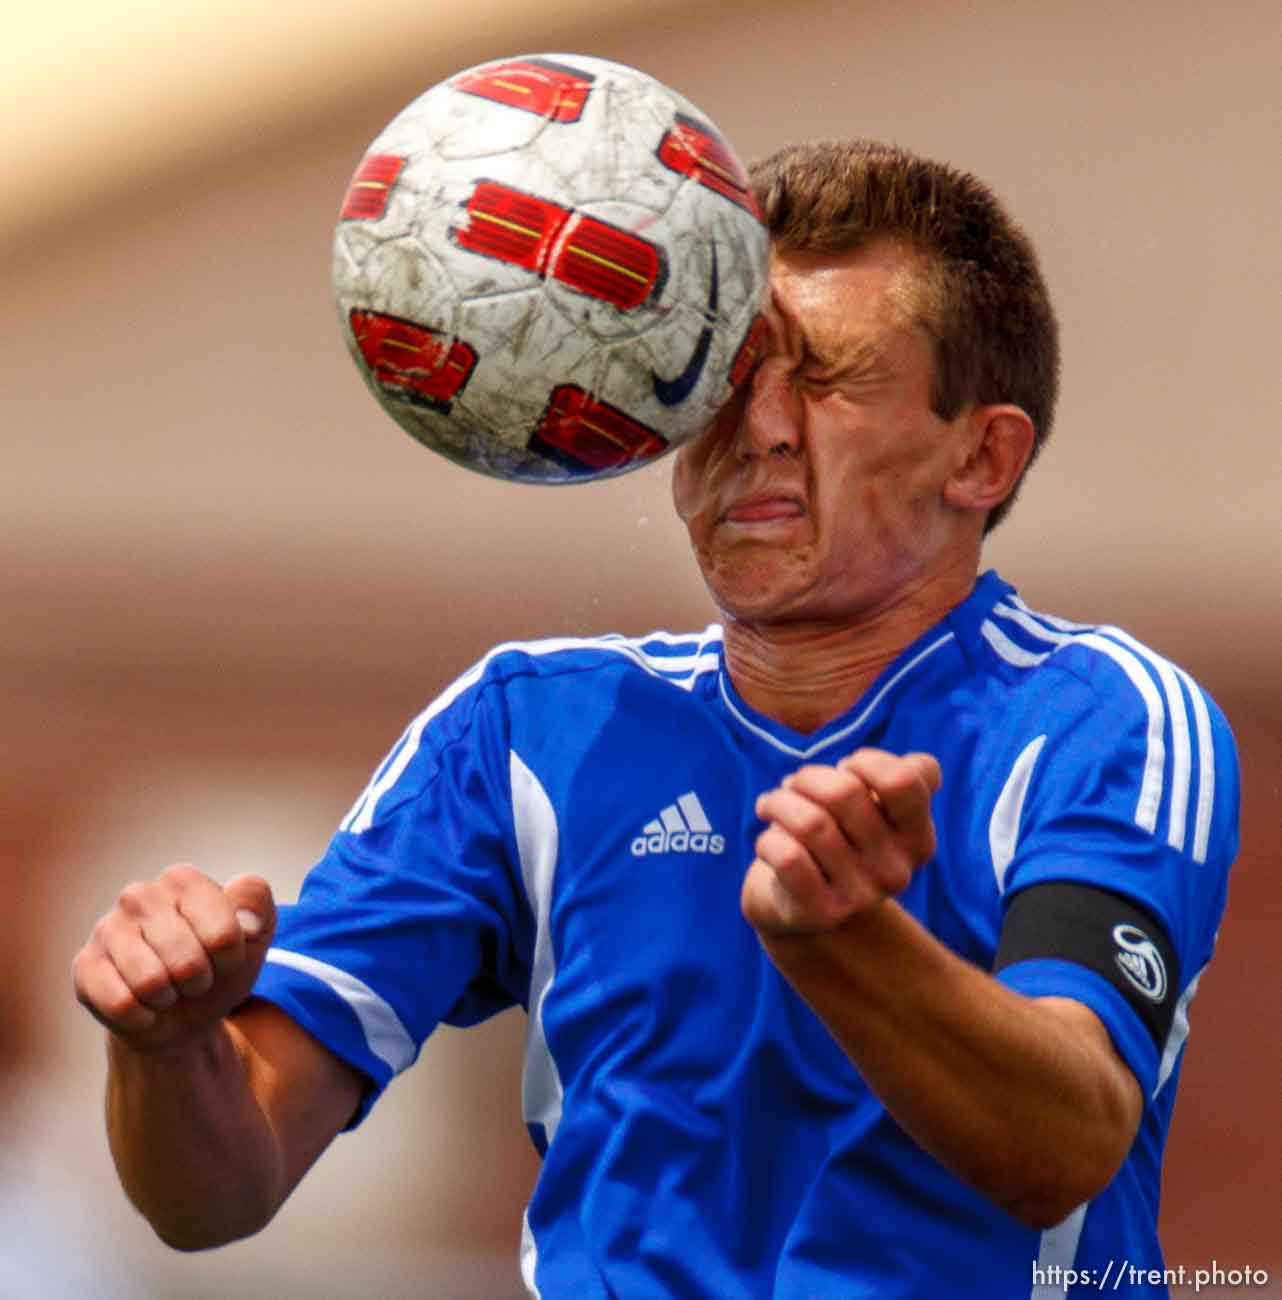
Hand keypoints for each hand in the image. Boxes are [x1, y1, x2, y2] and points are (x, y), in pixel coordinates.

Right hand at [73, 865, 275, 1052]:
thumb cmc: (219, 966)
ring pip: (151, 982)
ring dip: (169, 998)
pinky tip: (143, 1006)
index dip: (231, 959)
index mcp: (183, 880)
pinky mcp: (85, 965)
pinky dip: (142, 1016)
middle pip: (188, 960)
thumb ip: (258, 908)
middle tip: (193, 978)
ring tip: (168, 989)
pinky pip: (120, 1003)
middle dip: (199, 982)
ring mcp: (107, 928)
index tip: (224, 957)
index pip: (224, 933)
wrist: (183, 1014)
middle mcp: (140, 895)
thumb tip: (246, 921)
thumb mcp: (255, 936)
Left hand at [742, 749, 940, 936]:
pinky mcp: (823, 913)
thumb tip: (924, 766)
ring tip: (770, 806)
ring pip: (810, 823)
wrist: (803, 903)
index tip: (844, 769)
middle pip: (844, 793)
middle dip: (807, 777)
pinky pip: (789, 857)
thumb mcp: (878, 806)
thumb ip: (910, 777)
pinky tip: (767, 840)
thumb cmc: (840, 834)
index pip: (902, 780)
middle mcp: (897, 870)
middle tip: (792, 785)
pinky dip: (769, 839)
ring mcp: (862, 895)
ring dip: (778, 803)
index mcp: (918, 839)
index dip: (864, 761)